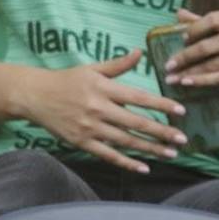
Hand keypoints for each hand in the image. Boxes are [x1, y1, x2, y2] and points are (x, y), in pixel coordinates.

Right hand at [20, 49, 187, 173]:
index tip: (180, 111)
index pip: (138, 97)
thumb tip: (140, 52)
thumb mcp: (93, 68)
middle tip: (182, 140)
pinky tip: (144, 167)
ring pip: (126, 141)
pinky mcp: (82, 142)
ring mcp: (90, 128)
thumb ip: (118, 64)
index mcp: (104, 88)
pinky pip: (109, 155)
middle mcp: (99, 108)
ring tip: (170, 154)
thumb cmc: (68, 80)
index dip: (160, 105)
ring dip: (150, 149)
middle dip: (161, 132)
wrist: (36, 96)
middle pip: (136, 123)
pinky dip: (127, 162)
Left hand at [163, 8, 218, 92]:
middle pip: (208, 46)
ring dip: (190, 73)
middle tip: (169, 65)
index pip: (212, 20)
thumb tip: (178, 13)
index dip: (194, 30)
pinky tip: (188, 83)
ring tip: (173, 78)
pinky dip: (202, 81)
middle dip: (185, 57)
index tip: (181, 40)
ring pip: (212, 64)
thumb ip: (204, 22)